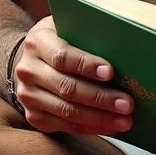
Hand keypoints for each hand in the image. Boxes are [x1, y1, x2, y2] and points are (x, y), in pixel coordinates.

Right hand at [13, 16, 133, 135]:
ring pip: (67, 111)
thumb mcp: (70, 26)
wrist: (33, 60)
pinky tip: (111, 127)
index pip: (62, 56)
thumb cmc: (63, 40)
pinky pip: (65, 126)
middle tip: (127, 104)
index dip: (87, 65)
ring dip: (99, 118)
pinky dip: (91, 128)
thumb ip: (89, 33)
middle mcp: (28, 70)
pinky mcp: (34, 116)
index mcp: (38, 42)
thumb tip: (125, 48)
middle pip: (67, 87)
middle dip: (101, 98)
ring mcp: (28, 95)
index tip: (111, 73)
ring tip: (125, 120)